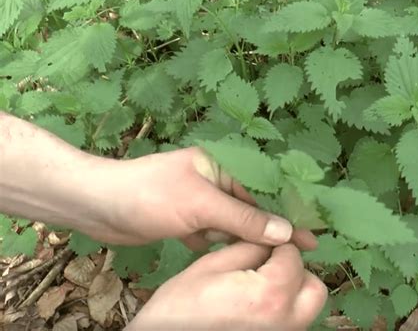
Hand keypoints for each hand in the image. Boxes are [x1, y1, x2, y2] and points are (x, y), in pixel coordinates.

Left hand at [88, 147, 316, 249]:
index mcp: (220, 166)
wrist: (98, 206)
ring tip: (269, 259)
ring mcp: (198, 202)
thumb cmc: (150, 195)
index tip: (312, 235)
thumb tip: (285, 231)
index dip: (287, 212)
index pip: (263, 190)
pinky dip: (219, 245)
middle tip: (298, 252)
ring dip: (243, 240)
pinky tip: (229, 259)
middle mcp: (212, 182)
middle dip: (268, 230)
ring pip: (231, 224)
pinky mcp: (185, 221)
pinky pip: (212, 234)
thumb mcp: (201, 205)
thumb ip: (243, 218)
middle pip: (249, 208)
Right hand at [126, 242, 327, 329]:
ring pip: (308, 307)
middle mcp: (287, 321)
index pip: (293, 257)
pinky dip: (284, 308)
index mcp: (270, 295)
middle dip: (295, 269)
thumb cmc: (181, 306)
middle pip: (314, 287)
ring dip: (293, 289)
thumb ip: (248, 248)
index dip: (277, 244)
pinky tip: (256, 303)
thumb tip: (271, 237)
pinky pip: (293, 321)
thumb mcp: (211, 266)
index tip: (261, 243)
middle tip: (268, 264)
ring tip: (261, 283)